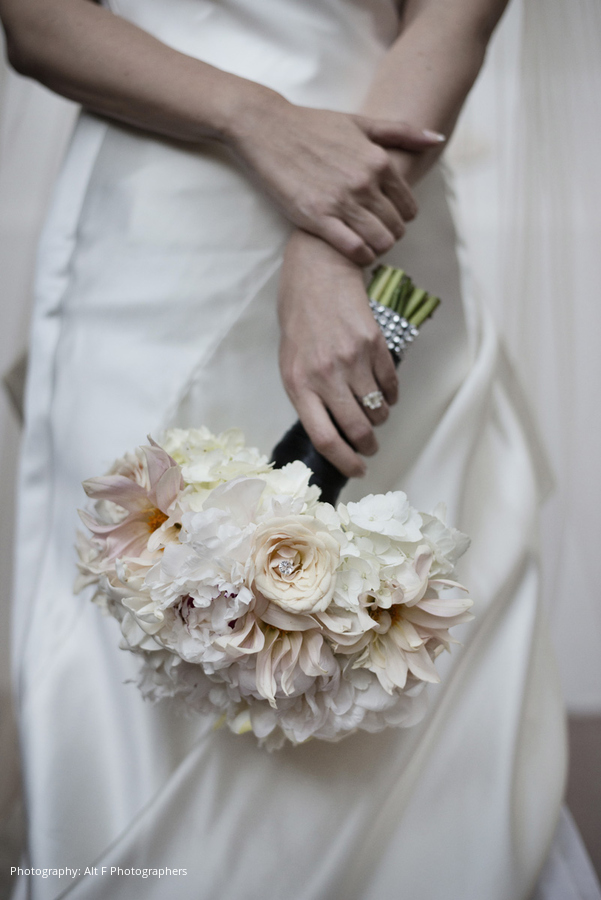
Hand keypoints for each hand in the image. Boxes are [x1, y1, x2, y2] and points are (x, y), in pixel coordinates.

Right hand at [228, 88, 442, 265]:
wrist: (267, 129)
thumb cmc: (313, 126)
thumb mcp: (360, 123)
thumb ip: (401, 133)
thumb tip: (438, 140)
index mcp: (379, 161)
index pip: (408, 207)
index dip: (402, 219)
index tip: (388, 220)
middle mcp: (364, 183)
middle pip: (396, 227)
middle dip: (390, 236)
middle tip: (375, 236)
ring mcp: (341, 202)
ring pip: (380, 241)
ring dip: (377, 249)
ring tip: (366, 246)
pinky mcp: (317, 218)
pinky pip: (355, 250)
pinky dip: (361, 257)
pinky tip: (353, 252)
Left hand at [278, 231, 397, 476]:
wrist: (317, 273)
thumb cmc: (299, 321)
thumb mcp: (290, 362)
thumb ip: (308, 396)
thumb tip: (333, 430)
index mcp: (298, 384)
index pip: (325, 437)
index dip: (345, 461)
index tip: (357, 470)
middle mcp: (325, 375)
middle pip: (357, 429)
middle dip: (368, 446)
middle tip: (369, 447)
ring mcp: (352, 359)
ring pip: (377, 411)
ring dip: (379, 421)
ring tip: (372, 415)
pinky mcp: (374, 344)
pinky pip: (391, 386)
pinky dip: (391, 397)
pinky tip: (383, 393)